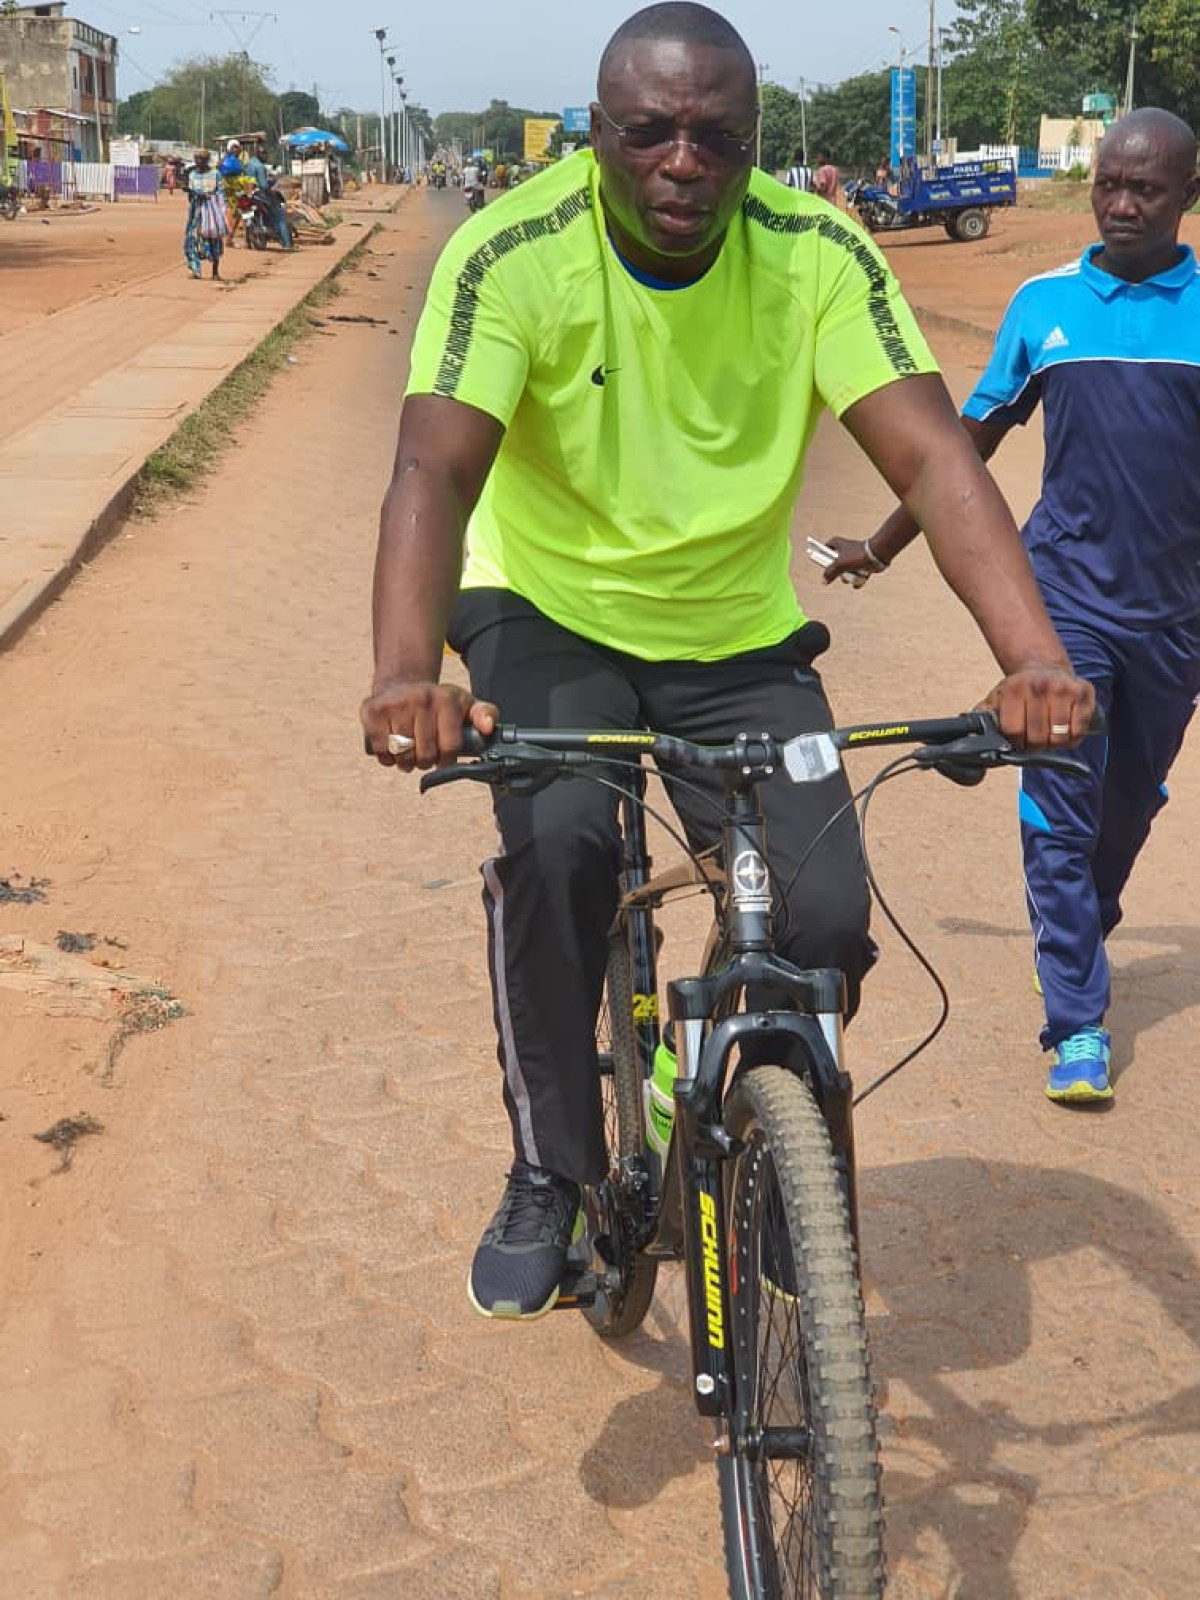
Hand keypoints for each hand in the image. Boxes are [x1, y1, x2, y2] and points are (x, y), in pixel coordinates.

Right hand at [360, 680, 496, 769]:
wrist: (403, 683)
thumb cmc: (438, 702)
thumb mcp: (466, 705)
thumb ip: (485, 715)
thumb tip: (487, 728)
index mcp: (446, 699)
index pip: (450, 747)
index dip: (447, 760)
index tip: (443, 759)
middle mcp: (421, 699)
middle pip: (425, 754)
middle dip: (425, 762)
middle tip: (423, 755)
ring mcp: (395, 704)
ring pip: (402, 754)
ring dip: (405, 762)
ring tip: (408, 754)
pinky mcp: (372, 711)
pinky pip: (380, 750)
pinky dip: (386, 758)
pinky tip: (392, 750)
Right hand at [822, 537, 883, 585]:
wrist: (878, 555)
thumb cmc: (857, 556)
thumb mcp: (840, 564)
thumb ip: (830, 572)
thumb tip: (824, 581)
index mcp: (838, 544)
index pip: (824, 548)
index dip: (822, 555)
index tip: (822, 561)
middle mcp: (845, 550)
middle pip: (834, 565)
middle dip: (838, 572)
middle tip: (840, 572)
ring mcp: (854, 558)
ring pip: (846, 572)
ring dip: (849, 577)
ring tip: (854, 574)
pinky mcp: (862, 565)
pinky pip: (856, 576)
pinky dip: (859, 579)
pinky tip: (862, 577)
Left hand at [980, 665, 1095, 748]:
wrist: (1045, 667)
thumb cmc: (1020, 690)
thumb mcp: (996, 699)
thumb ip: (983, 717)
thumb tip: (969, 735)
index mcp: (1014, 689)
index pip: (1014, 732)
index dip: (1015, 743)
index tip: (1018, 741)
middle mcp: (1039, 686)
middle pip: (1037, 738)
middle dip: (1034, 745)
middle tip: (1034, 739)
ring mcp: (1063, 689)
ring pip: (1059, 738)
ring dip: (1054, 743)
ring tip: (1049, 734)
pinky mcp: (1084, 693)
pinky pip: (1079, 731)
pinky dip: (1072, 738)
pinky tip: (1065, 730)